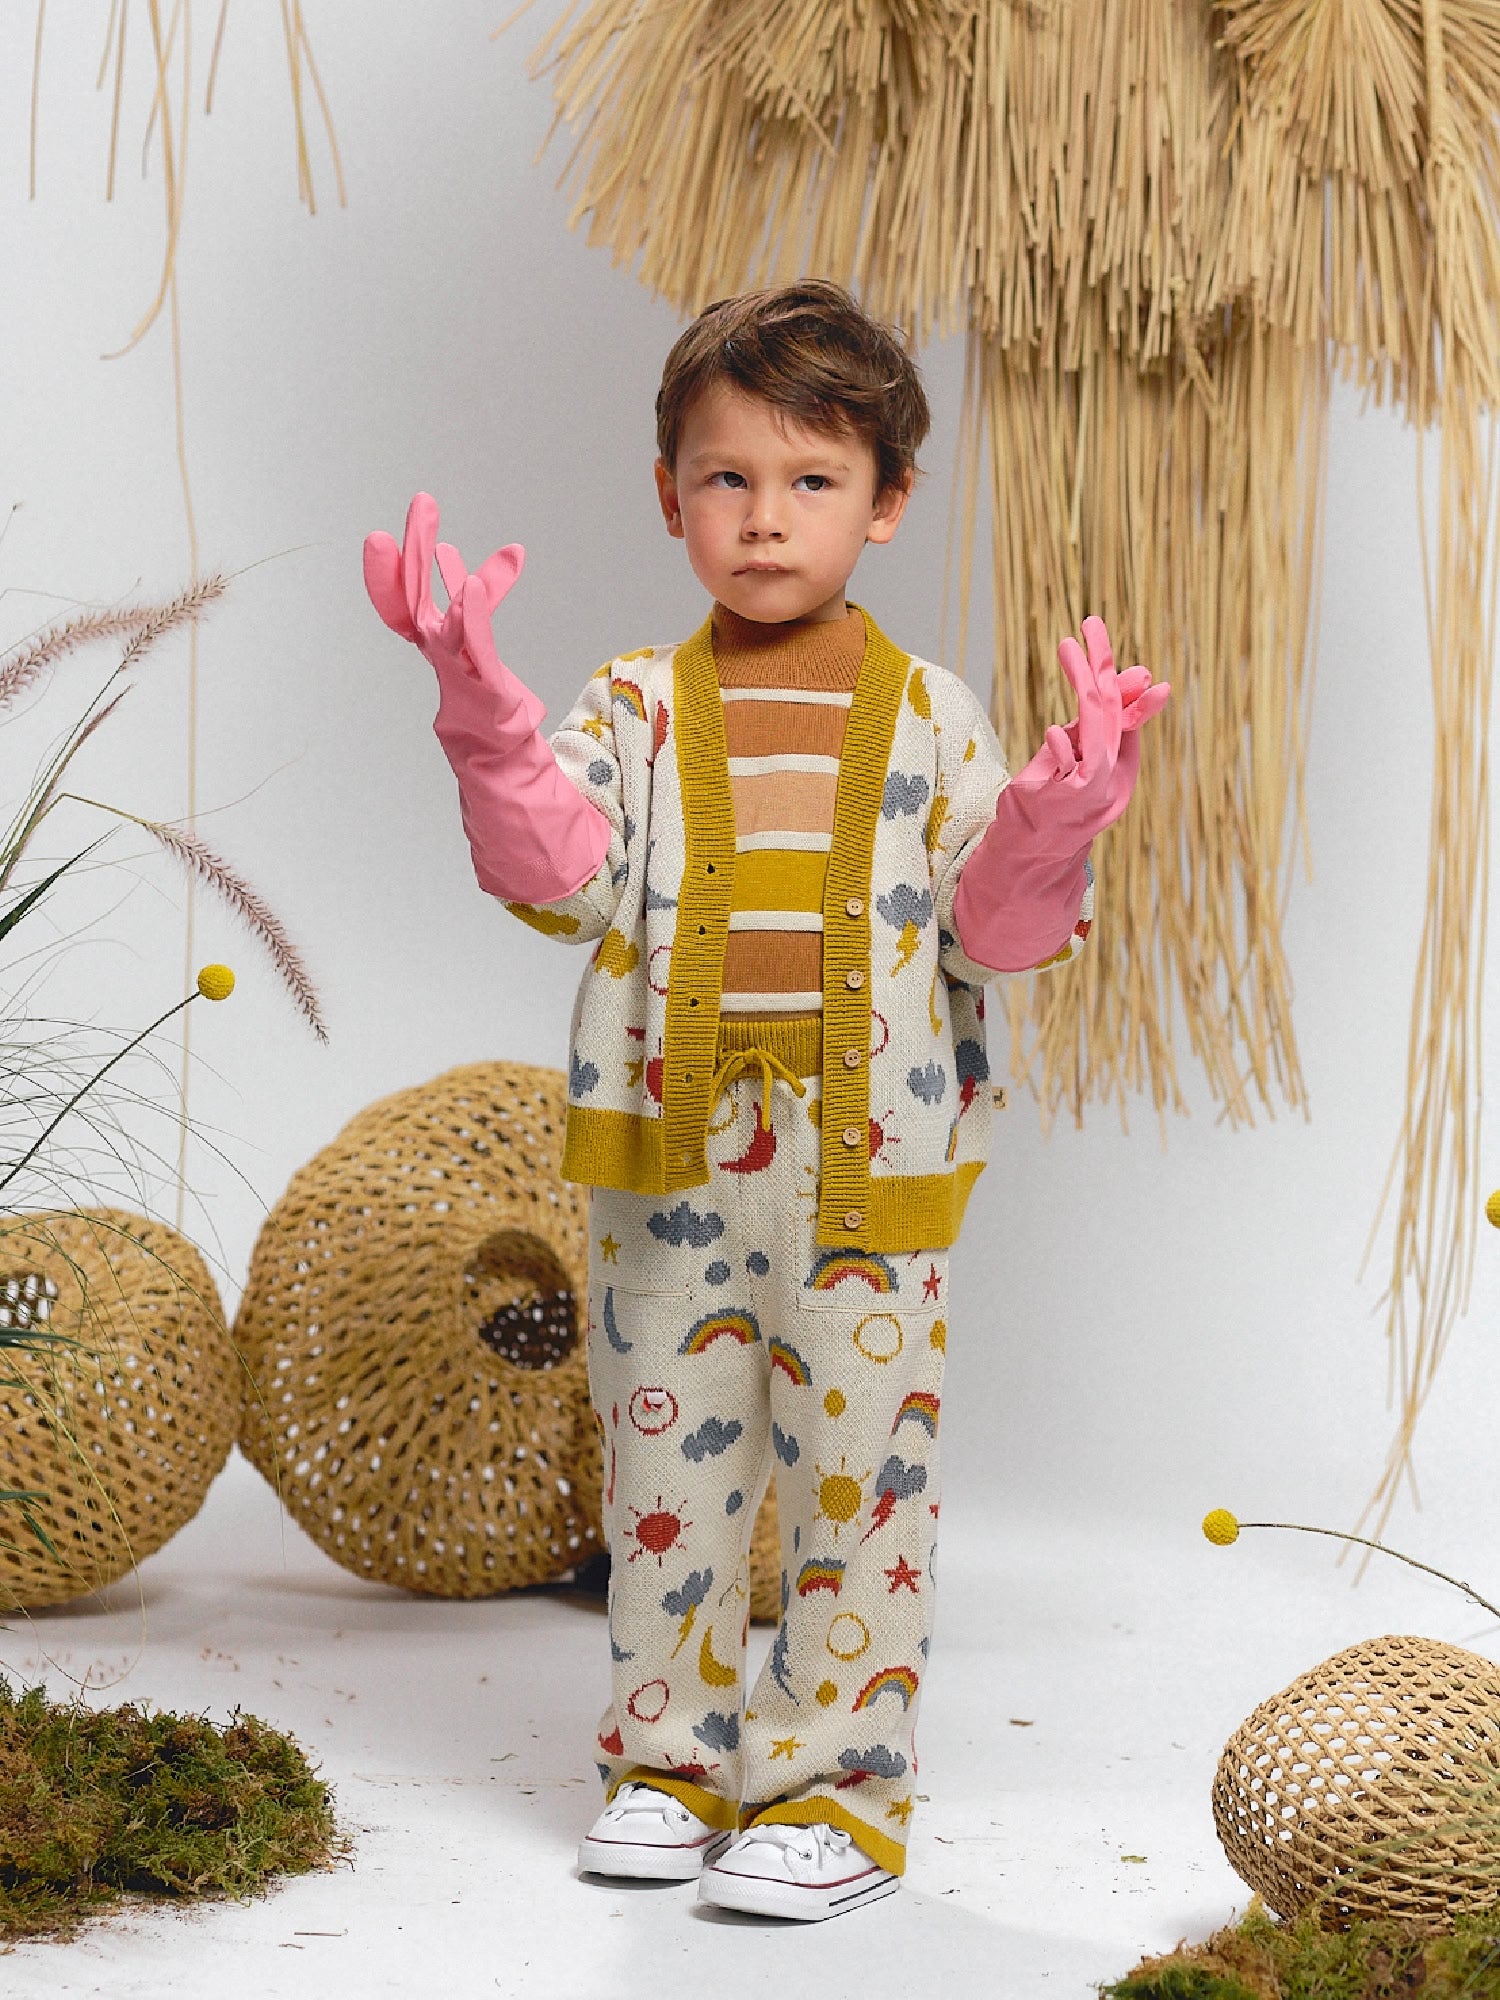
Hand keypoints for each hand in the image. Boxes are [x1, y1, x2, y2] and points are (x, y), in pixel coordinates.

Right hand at [363, 491, 543, 747]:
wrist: (493, 742)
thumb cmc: (481, 689)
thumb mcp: (475, 630)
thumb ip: (477, 593)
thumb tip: (485, 549)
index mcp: (429, 634)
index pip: (400, 598)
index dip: (385, 571)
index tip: (380, 537)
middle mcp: (436, 646)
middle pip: (415, 595)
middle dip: (415, 549)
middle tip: (422, 502)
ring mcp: (457, 664)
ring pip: (441, 616)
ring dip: (440, 581)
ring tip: (441, 538)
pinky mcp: (483, 679)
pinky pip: (474, 641)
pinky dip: (472, 613)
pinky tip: (471, 583)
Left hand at [1010, 617, 1169, 846]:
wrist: (1026, 855)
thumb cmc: (1048, 800)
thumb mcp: (1073, 755)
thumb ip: (1095, 723)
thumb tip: (1125, 677)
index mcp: (1116, 770)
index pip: (1125, 718)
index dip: (1136, 691)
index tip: (1143, 667)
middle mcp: (1109, 783)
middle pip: (1110, 715)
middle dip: (1101, 666)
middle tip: (1090, 624)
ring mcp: (1086, 793)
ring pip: (1096, 734)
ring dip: (1084, 686)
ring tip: (1069, 648)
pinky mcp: (1061, 802)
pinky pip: (1069, 770)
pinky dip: (1061, 750)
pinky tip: (1052, 733)